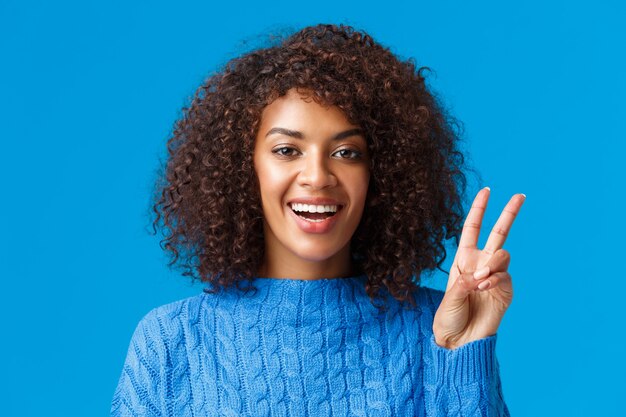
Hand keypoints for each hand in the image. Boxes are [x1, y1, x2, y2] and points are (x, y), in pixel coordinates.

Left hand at [433, 187, 524, 348]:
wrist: (459, 341)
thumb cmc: (448, 318)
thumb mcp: (450, 297)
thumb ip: (465, 282)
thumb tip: (482, 274)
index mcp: (463, 260)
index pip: (472, 229)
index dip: (479, 210)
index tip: (487, 190)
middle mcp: (481, 264)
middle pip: (498, 233)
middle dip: (509, 213)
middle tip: (520, 195)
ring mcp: (495, 276)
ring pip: (503, 254)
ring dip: (492, 263)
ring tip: (480, 280)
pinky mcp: (506, 290)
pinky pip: (505, 274)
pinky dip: (495, 279)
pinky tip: (484, 288)